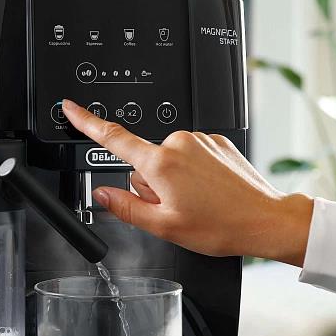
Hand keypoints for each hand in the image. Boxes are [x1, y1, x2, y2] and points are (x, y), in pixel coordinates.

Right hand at [62, 99, 312, 265]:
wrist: (264, 219)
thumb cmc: (220, 225)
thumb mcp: (164, 226)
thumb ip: (126, 207)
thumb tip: (103, 195)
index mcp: (161, 163)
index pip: (113, 138)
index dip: (87, 123)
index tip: (70, 108)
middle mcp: (178, 143)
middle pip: (143, 161)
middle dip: (151, 184)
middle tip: (176, 207)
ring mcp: (200, 140)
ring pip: (166, 160)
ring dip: (172, 180)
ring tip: (197, 201)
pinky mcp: (215, 141)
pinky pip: (189, 155)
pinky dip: (192, 173)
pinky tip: (208, 191)